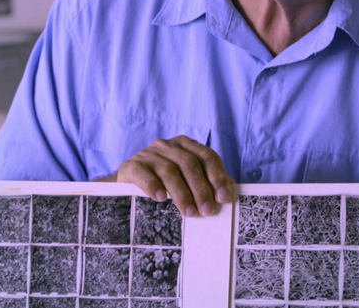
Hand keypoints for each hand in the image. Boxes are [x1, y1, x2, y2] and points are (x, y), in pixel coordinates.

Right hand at [116, 135, 233, 216]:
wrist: (128, 185)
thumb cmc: (164, 184)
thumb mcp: (186, 180)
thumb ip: (207, 181)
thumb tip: (231, 190)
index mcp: (185, 146)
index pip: (206, 156)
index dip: (217, 176)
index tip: (223, 197)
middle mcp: (167, 145)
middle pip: (189, 163)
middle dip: (201, 188)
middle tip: (207, 211)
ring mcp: (148, 154)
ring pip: (169, 170)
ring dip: (181, 193)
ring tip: (189, 212)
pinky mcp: (131, 165)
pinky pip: (144, 174)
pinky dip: (153, 186)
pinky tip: (160, 199)